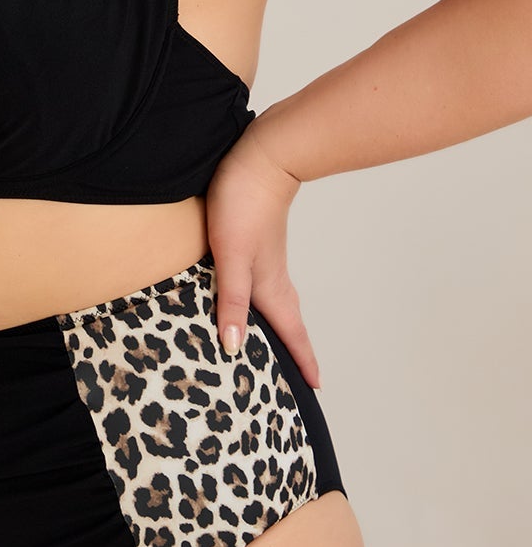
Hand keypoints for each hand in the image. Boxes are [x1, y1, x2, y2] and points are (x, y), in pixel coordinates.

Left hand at [204, 113, 321, 390]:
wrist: (259, 157)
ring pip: (277, 301)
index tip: (315, 389)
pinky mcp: (257, 241)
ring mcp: (267, 257)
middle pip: (289, 321)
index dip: (302, 361)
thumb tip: (235, 349)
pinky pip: (264, 282)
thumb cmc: (243, 204)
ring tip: (276, 344)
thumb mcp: (231, 257)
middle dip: (295, 349)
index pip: (291, 333)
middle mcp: (273, 275)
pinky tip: (251, 295)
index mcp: (271, 286)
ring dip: (280, 325)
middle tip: (300, 376)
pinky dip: (263, 300)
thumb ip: (232, 301)